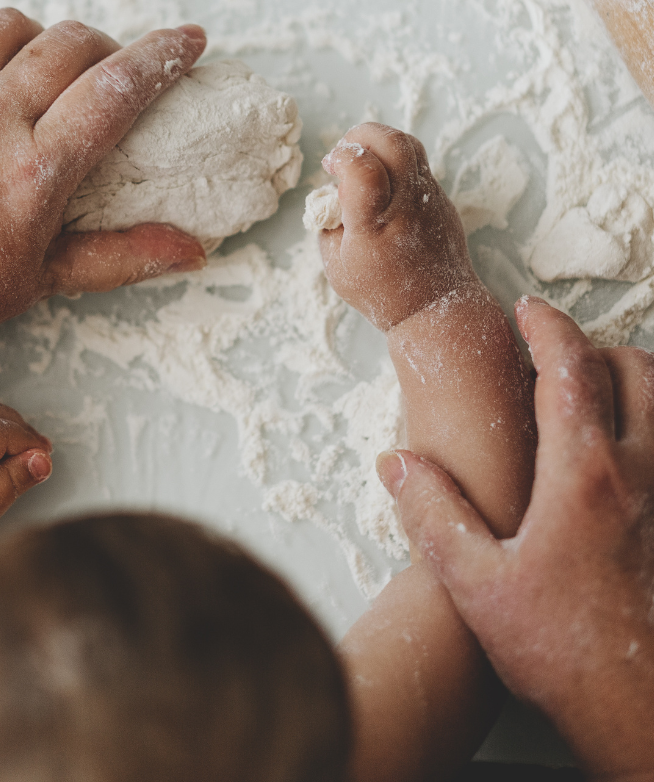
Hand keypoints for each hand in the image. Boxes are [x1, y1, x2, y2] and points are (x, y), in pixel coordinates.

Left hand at [0, 8, 207, 369]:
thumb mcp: (41, 280)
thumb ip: (121, 256)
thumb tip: (190, 249)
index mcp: (34, 171)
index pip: (118, 88)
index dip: (164, 56)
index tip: (189, 40)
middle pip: (71, 43)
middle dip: (107, 47)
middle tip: (111, 72)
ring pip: (12, 26)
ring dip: (43, 39)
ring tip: (46, 71)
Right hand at [319, 123, 476, 329]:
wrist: (434, 309)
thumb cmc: (378, 291)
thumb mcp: (336, 263)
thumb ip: (329, 222)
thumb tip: (331, 189)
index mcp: (374, 226)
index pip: (363, 168)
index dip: (343, 155)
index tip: (330, 166)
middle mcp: (405, 208)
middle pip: (393, 143)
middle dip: (362, 135)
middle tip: (346, 153)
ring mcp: (429, 201)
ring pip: (410, 146)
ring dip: (380, 144)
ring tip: (363, 165)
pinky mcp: (440, 200)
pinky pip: (417, 165)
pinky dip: (394, 164)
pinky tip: (381, 187)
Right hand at [377, 297, 653, 779]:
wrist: (643, 713)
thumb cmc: (564, 652)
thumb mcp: (475, 584)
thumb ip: (433, 514)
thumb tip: (397, 462)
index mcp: (584, 475)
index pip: (571, 368)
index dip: (547, 328)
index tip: (528, 311)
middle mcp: (642, 473)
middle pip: (638, 369)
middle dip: (596, 347)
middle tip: (556, 356)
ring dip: (634, 380)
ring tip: (593, 393)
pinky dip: (650, 426)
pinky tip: (624, 454)